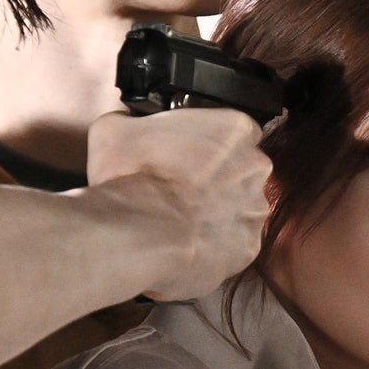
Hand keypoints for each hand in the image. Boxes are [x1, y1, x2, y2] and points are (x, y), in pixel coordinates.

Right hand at [85, 108, 270, 300]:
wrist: (139, 234)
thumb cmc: (134, 179)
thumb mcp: (114, 129)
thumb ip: (130, 120)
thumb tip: (125, 123)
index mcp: (234, 129)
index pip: (233, 129)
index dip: (207, 142)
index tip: (187, 152)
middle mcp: (254, 167)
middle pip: (240, 169)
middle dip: (215, 178)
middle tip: (180, 187)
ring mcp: (253, 209)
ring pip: (240, 208)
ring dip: (217, 211)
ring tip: (180, 217)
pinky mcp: (247, 247)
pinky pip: (234, 243)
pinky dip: (215, 244)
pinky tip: (188, 241)